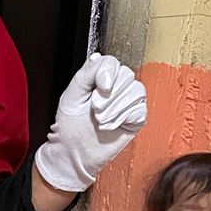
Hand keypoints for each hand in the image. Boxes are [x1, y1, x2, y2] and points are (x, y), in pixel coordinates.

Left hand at [35, 53, 147, 193]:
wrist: (73, 152)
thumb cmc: (70, 125)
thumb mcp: (72, 95)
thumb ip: (86, 74)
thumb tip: (98, 58)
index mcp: (100, 78)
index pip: (112, 63)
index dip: (107, 74)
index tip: (97, 90)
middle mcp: (117, 86)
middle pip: (126, 75)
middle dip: (109, 96)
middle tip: (95, 110)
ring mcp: (128, 102)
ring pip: (136, 92)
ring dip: (116, 109)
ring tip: (101, 121)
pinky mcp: (136, 118)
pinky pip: (140, 110)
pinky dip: (124, 119)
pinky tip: (111, 126)